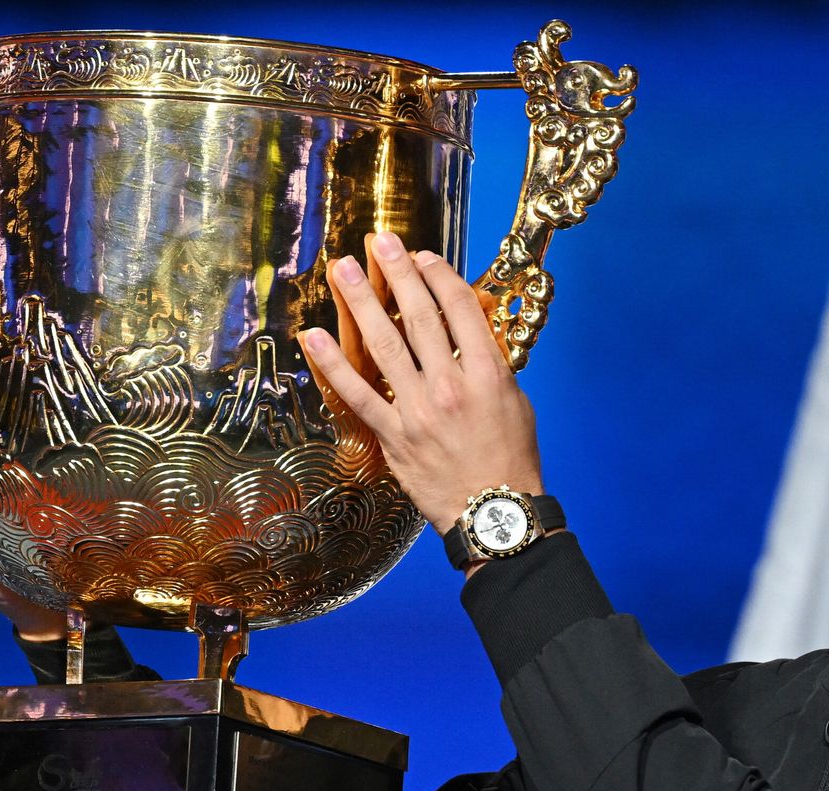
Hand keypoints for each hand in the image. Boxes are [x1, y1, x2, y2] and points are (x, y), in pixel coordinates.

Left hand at [303, 232, 544, 533]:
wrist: (494, 511)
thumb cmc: (511, 458)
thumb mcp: (516, 402)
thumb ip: (491, 364)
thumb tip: (468, 331)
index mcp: (487, 373)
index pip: (460, 309)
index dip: (438, 275)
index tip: (421, 256)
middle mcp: (451, 384)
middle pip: (420, 315)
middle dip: (397, 273)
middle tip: (378, 241)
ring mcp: (418, 409)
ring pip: (384, 344)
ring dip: (360, 302)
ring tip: (342, 270)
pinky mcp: (393, 435)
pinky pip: (356, 394)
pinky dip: (332, 364)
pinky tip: (312, 337)